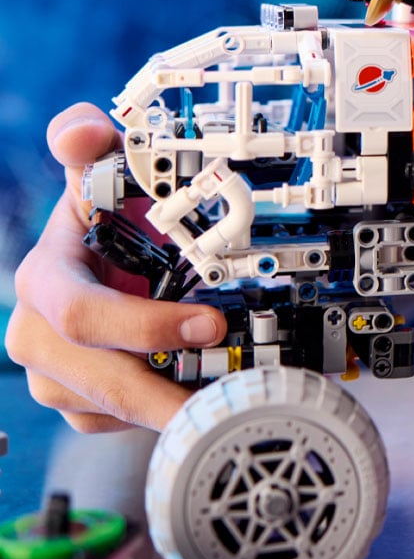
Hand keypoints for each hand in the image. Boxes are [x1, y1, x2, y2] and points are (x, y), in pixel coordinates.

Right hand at [4, 104, 226, 432]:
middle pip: (101, 380)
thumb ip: (87, 144)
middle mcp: (39, 335)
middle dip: (169, 388)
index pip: (82, 315)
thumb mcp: (96, 176)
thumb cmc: (101, 226)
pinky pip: (116, 427)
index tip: (209, 322)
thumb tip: (81, 131)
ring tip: (226, 400)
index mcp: (45, 281)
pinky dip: (159, 418)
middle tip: (230, 386)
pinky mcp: (79, 406)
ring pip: (111, 411)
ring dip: (171, 409)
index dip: (145, 324)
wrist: (99, 265)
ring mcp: (57, 377)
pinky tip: (195, 400)